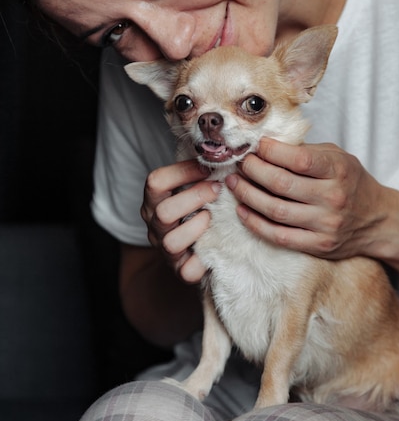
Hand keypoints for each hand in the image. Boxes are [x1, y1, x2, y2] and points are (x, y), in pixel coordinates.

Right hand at [141, 159, 220, 282]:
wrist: (189, 248)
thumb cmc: (195, 207)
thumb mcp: (188, 186)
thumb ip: (198, 171)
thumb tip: (223, 149)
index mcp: (154, 200)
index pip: (156, 182)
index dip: (183, 171)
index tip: (207, 167)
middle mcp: (154, 225)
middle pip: (164, 212)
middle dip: (195, 197)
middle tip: (218, 189)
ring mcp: (165, 248)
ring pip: (172, 242)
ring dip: (198, 227)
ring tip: (213, 217)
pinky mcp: (179, 270)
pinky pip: (187, 270)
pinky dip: (203, 259)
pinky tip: (215, 244)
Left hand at [225, 137, 385, 260]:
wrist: (376, 219)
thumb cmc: (350, 182)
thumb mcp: (337, 157)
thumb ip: (305, 151)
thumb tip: (265, 146)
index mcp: (339, 170)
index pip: (298, 159)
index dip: (271, 151)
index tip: (257, 145)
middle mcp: (333, 197)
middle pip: (280, 184)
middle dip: (252, 171)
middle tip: (240, 163)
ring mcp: (325, 224)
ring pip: (275, 210)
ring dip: (247, 195)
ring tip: (233, 183)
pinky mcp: (318, 245)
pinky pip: (278, 235)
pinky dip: (255, 223)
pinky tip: (242, 209)